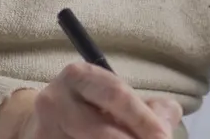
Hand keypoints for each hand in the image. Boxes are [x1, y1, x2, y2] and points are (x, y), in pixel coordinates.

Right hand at [0, 63, 181, 138]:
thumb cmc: (92, 108)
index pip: (116, 95)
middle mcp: (56, 98)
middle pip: (101, 129)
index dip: (143, 119)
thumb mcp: (116, 97)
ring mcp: (45, 127)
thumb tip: (165, 124)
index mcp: (79, 75)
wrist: (43, 124)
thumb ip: (148, 106)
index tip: (163, 136)